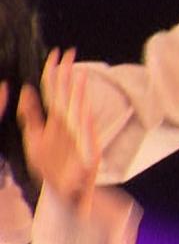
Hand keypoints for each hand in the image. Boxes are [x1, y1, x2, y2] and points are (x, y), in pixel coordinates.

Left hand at [16, 48, 101, 213]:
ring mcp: (79, 133)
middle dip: (66, 73)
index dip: (53, 72)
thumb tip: (25, 89)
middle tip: (68, 52)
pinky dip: (85, 115)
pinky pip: (85, 128)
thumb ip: (29, 115)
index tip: (55, 53)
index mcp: (56, 119)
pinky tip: (84, 103)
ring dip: (77, 90)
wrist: (63, 192)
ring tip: (77, 71)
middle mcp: (68, 123)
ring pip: (76, 106)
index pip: (54, 90)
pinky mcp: (88, 147)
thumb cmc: (50, 167)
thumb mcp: (33, 138)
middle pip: (66, 93)